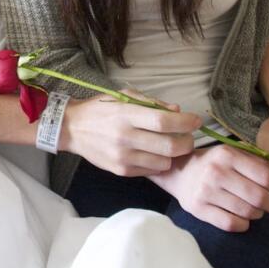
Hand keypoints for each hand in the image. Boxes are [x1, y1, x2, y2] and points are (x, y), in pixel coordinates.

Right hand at [62, 96, 200, 176]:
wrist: (72, 129)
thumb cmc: (100, 109)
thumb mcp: (123, 96)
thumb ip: (152, 103)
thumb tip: (177, 112)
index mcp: (125, 114)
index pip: (163, 121)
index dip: (185, 122)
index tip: (195, 120)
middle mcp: (124, 137)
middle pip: (169, 145)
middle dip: (186, 142)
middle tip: (188, 136)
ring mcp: (122, 157)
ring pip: (164, 162)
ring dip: (173, 154)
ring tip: (170, 145)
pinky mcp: (121, 171)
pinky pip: (151, 171)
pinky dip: (158, 163)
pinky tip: (154, 153)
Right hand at [151, 145, 268, 232]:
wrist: (179, 172)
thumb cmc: (212, 163)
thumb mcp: (230, 152)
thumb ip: (254, 159)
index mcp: (226, 154)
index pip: (265, 176)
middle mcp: (216, 172)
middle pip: (258, 196)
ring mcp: (206, 191)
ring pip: (246, 212)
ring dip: (257, 214)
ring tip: (256, 210)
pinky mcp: (199, 208)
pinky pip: (231, 223)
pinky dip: (243, 224)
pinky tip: (243, 219)